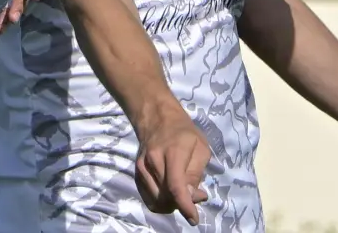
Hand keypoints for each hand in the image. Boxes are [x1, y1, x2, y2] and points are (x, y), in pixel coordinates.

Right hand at [134, 105, 210, 224]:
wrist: (156, 118)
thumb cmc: (184, 132)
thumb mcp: (200, 148)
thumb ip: (196, 174)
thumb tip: (191, 197)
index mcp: (173, 152)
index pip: (176, 186)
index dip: (185, 206)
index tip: (194, 219)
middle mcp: (153, 161)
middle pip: (166, 197)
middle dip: (183, 203)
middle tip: (195, 193)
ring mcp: (142, 167)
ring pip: (156, 201)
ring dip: (172, 204)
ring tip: (183, 192)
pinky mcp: (136, 172)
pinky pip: (148, 198)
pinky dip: (161, 202)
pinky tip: (170, 194)